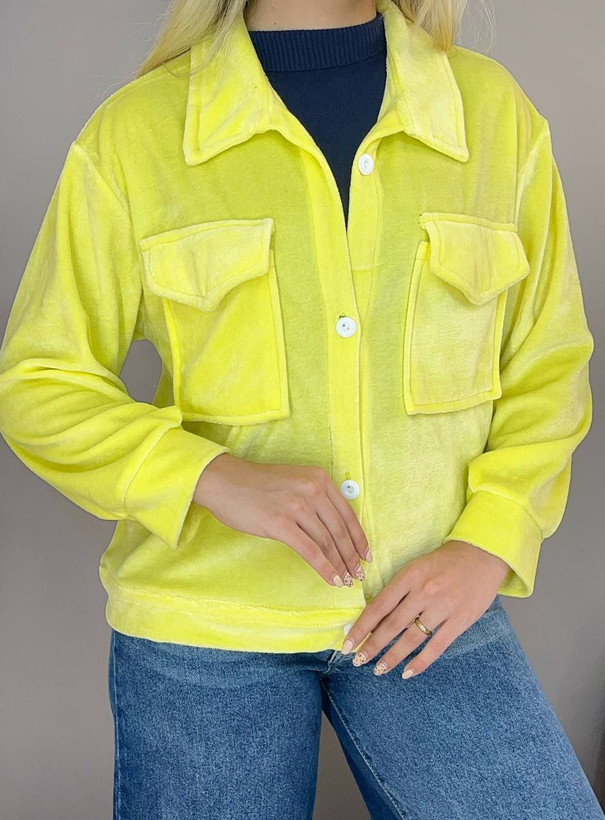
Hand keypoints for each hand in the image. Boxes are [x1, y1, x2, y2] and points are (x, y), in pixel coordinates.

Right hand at [194, 453, 370, 586]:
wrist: (225, 481)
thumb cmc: (256, 485)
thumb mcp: (294, 481)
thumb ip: (314, 497)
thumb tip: (332, 527)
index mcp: (319, 478)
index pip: (347, 513)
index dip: (359, 537)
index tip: (366, 554)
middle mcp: (312, 489)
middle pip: (340, 530)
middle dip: (352, 556)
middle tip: (359, 574)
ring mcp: (297, 506)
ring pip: (327, 542)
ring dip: (340, 565)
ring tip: (346, 580)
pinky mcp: (281, 523)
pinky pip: (311, 551)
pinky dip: (325, 568)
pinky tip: (332, 580)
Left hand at [340, 539, 509, 677]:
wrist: (481, 555)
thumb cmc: (444, 561)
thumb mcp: (416, 567)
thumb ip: (398, 589)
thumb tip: (375, 615)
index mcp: (409, 576)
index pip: (379, 605)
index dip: (361, 626)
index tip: (347, 642)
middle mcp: (423, 592)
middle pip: (391, 625)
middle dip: (372, 646)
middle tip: (357, 660)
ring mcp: (442, 608)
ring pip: (411, 639)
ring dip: (392, 657)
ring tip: (378, 669)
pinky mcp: (459, 621)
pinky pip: (436, 647)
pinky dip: (420, 662)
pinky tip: (407, 672)